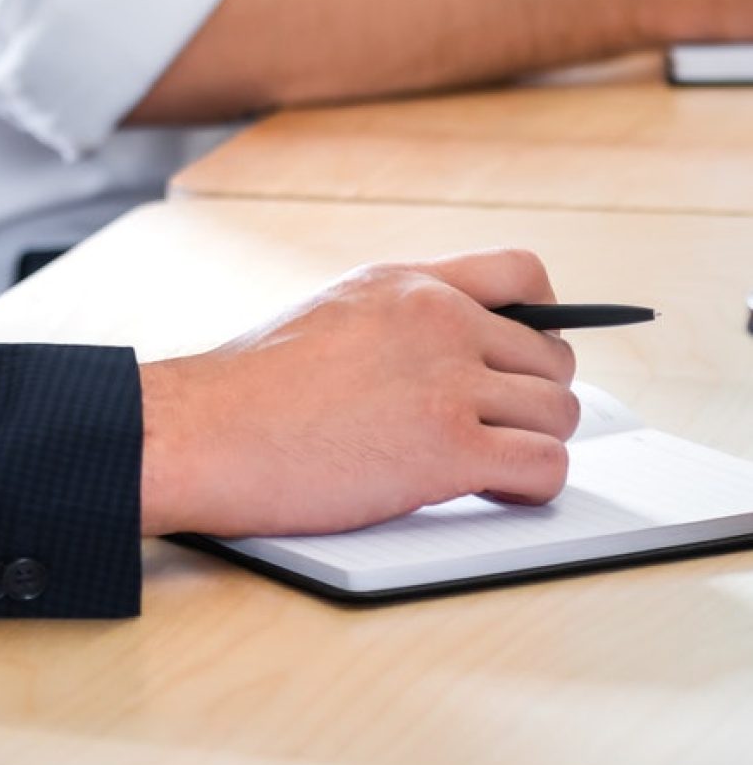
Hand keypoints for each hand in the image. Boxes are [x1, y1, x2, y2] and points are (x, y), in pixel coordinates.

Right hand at [138, 249, 577, 539]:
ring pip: (558, 413)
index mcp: (408, 283)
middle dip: (533, 400)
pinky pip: (544, 466)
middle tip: (494, 432)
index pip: (523, 273)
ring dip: (534, 446)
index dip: (544, 320)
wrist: (206, 429)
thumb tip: (455, 354)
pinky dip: (532, 487)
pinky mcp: (448, 447)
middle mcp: (438, 318)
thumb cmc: (250, 389)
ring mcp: (447, 380)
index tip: (525, 358)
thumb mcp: (334, 313)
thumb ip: (401, 320)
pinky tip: (493, 491)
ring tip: (489, 467)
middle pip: (552, 357)